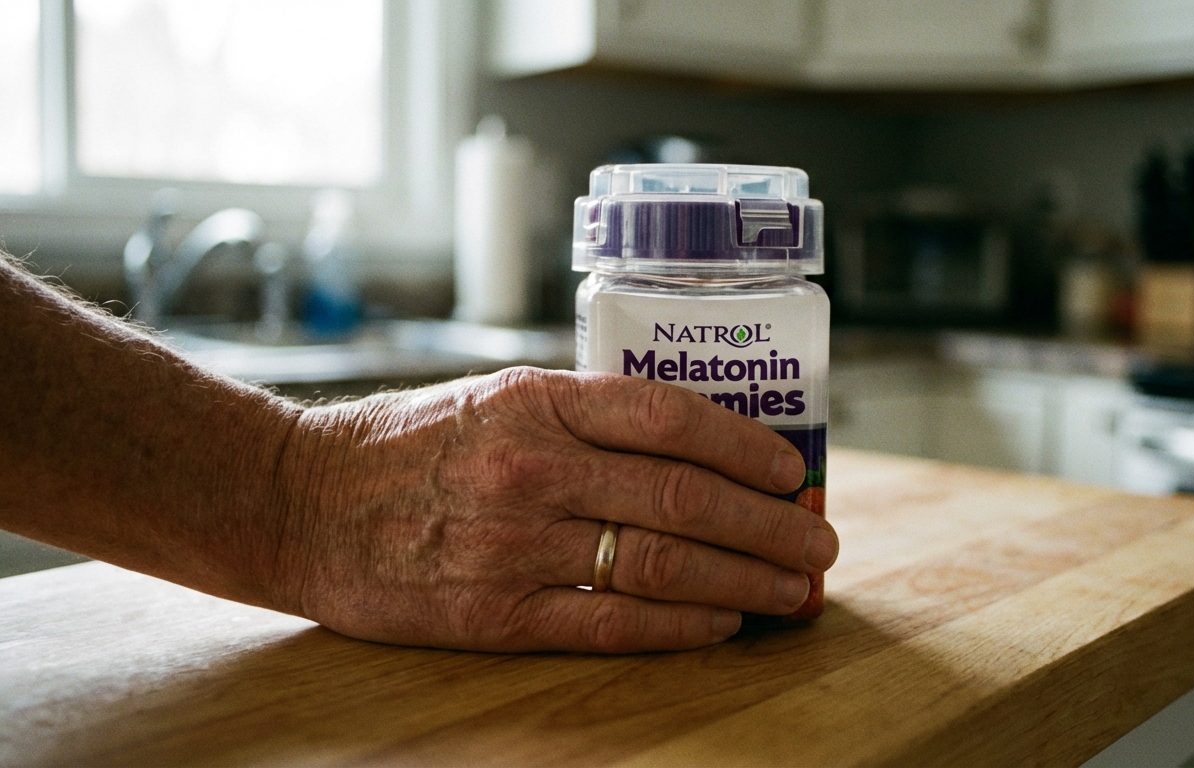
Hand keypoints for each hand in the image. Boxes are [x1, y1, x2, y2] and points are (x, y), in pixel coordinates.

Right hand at [268, 367, 839, 652]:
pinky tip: (723, 625)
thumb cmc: (408, 445)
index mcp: (538, 401)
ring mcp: (515, 546)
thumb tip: (697, 443)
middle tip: (821, 545)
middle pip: (686, 500)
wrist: (301, 502)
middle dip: (770, 527)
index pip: (672, 418)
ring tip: (796, 591)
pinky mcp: (494, 614)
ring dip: (746, 582)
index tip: (795, 470)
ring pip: (663, 565)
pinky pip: (610, 624)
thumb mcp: (495, 397)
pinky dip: (680, 627)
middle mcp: (534, 468)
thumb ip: (586, 416)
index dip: (749, 446)